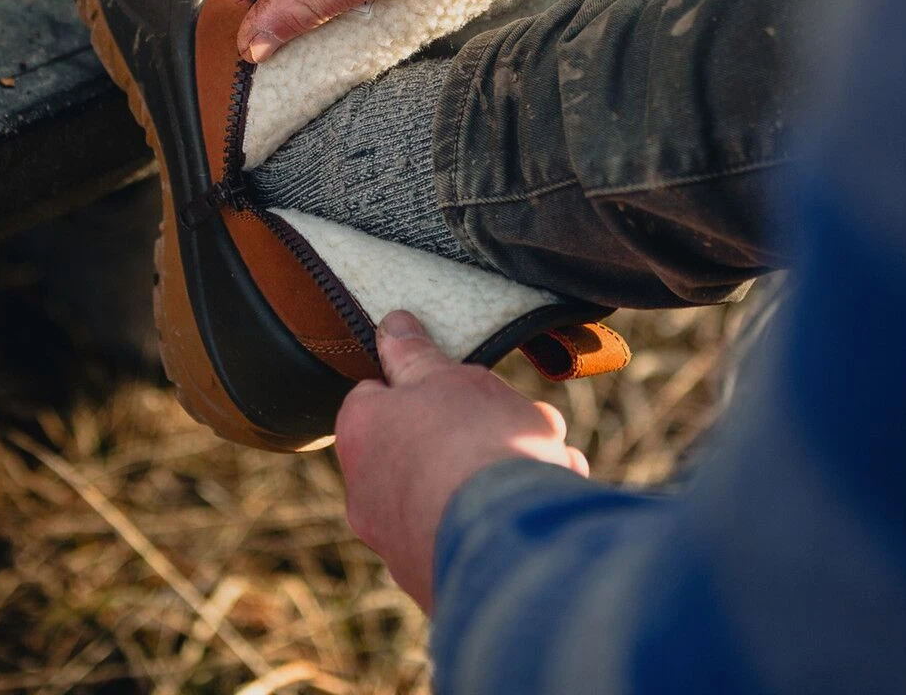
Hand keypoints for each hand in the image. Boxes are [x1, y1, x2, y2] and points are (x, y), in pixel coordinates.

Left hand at [335, 310, 588, 610]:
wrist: (507, 541)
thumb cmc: (473, 441)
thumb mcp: (448, 378)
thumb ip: (416, 354)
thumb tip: (392, 324)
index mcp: (360, 432)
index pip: (377, 393)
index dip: (419, 384)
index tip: (452, 384)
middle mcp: (364, 494)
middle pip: (422, 444)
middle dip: (469, 431)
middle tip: (511, 420)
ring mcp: (397, 543)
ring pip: (453, 490)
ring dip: (495, 473)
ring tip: (545, 461)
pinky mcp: (434, 580)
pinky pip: (472, 533)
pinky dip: (504, 515)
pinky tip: (543, 502)